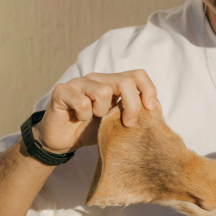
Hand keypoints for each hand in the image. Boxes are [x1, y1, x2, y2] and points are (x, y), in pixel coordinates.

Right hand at [32, 70, 156, 153]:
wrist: (61, 140)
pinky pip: (82, 102)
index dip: (148, 90)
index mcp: (112, 83)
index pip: (137, 75)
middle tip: (127, 124)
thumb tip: (153, 107)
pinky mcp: (62, 90)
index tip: (150, 109)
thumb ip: (132, 112)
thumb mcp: (116, 122)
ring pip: (102, 92)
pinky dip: (83, 115)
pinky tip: (78, 119)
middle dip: (132, 106)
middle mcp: (96, 78)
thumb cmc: (91, 130)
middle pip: (125, 82)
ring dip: (102, 112)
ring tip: (93, 118)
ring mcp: (78, 82)